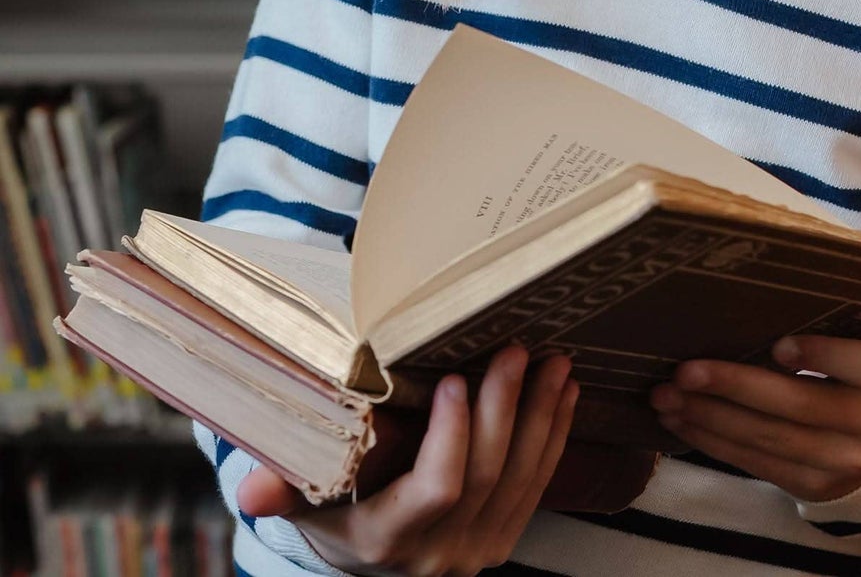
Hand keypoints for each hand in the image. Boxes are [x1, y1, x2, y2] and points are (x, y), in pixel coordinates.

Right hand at [236, 347, 577, 574]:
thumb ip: (285, 487)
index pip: (436, 489)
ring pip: (521, 479)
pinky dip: (554, 436)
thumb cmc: (334, 512)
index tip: (455, 381)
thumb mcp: (306, 499)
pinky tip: (565, 395)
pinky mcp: (502, 538)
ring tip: (553, 362)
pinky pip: (537, 486)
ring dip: (542, 416)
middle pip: (487, 475)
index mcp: (388, 539)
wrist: (365, 555)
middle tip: (516, 350)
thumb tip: (252, 487)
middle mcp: (439, 553)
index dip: (452, 436)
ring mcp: (477, 549)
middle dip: (505, 408)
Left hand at [648, 332, 860, 503]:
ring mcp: (845, 461)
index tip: (776, 344)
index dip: (820, 354)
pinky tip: (681, 421)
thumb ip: (823, 320)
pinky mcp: (813, 486)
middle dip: (734, 386)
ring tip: (666, 397)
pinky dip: (713, 442)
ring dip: (710, 417)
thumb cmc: (852, 366)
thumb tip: (747, 291)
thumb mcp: (855, 338)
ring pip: (769, 439)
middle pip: (798, 404)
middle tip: (684, 370)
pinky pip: (756, 464)